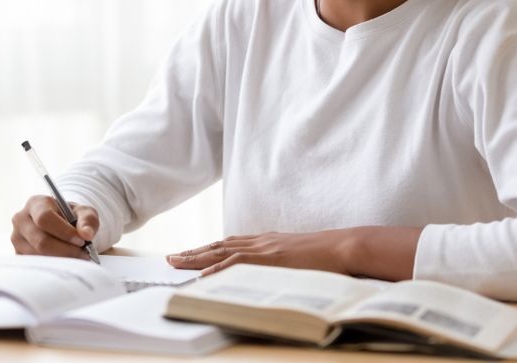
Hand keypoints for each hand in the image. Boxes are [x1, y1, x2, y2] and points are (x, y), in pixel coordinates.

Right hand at [10, 195, 99, 259]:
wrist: (61, 225)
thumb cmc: (72, 217)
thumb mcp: (84, 212)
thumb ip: (88, 220)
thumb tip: (86, 234)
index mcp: (35, 203)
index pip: (45, 218)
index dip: (64, 232)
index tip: (82, 241)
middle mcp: (21, 220)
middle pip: (40, 241)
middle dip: (65, 250)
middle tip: (84, 254)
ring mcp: (17, 239)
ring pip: (38, 256)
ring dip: (61, 260)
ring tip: (78, 258)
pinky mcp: (18, 254)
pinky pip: (36, 265)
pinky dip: (54, 267)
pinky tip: (66, 263)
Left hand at [166, 229, 353, 276]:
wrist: (344, 246)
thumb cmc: (328, 255)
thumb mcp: (299, 257)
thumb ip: (283, 262)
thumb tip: (275, 274)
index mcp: (267, 241)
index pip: (230, 244)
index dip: (208, 249)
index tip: (190, 253)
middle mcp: (261, 241)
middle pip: (219, 246)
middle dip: (193, 252)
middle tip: (171, 258)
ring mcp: (265, 248)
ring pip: (222, 252)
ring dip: (196, 257)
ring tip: (176, 262)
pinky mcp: (270, 257)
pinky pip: (238, 263)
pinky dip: (218, 268)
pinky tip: (203, 274)